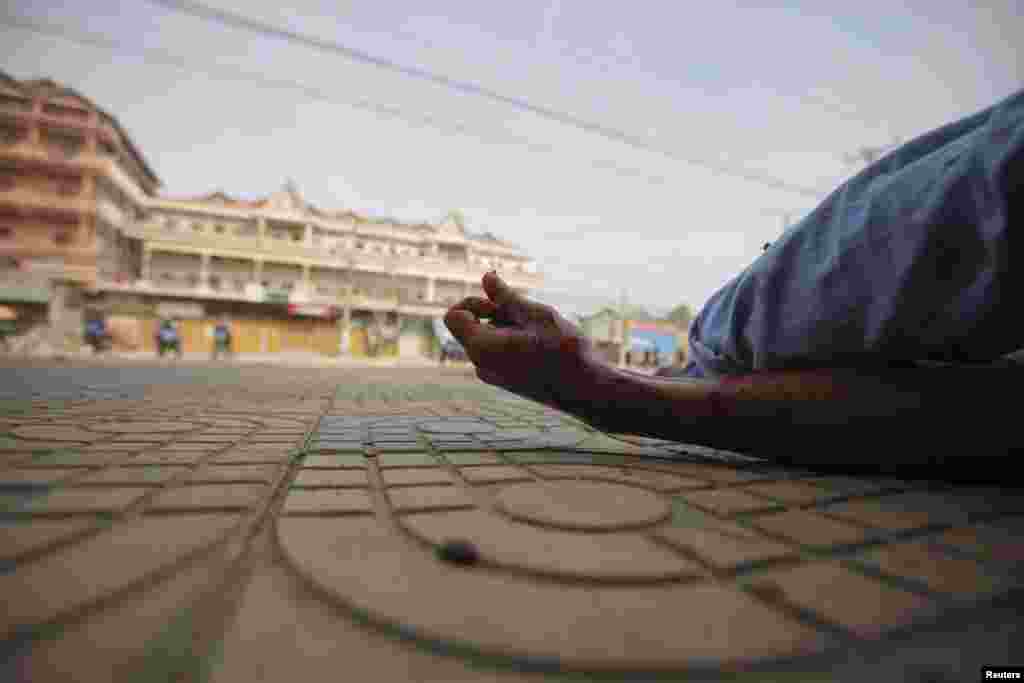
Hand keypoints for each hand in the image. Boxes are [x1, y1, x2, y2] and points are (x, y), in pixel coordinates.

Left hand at [444, 271, 601, 409]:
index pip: (453, 316)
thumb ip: (507, 297)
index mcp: (481, 348)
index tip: (500, 306)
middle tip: (526, 318)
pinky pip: (498, 352)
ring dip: (507, 327)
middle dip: (494, 314)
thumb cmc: (563, 350)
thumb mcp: (536, 314)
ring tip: (539, 333)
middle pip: (472, 326)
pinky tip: (540, 345)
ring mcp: (492, 376)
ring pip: (488, 338)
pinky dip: (512, 341)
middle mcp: (480, 365)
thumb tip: (486, 277)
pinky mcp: (505, 381)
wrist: (586, 390)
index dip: (473, 303)